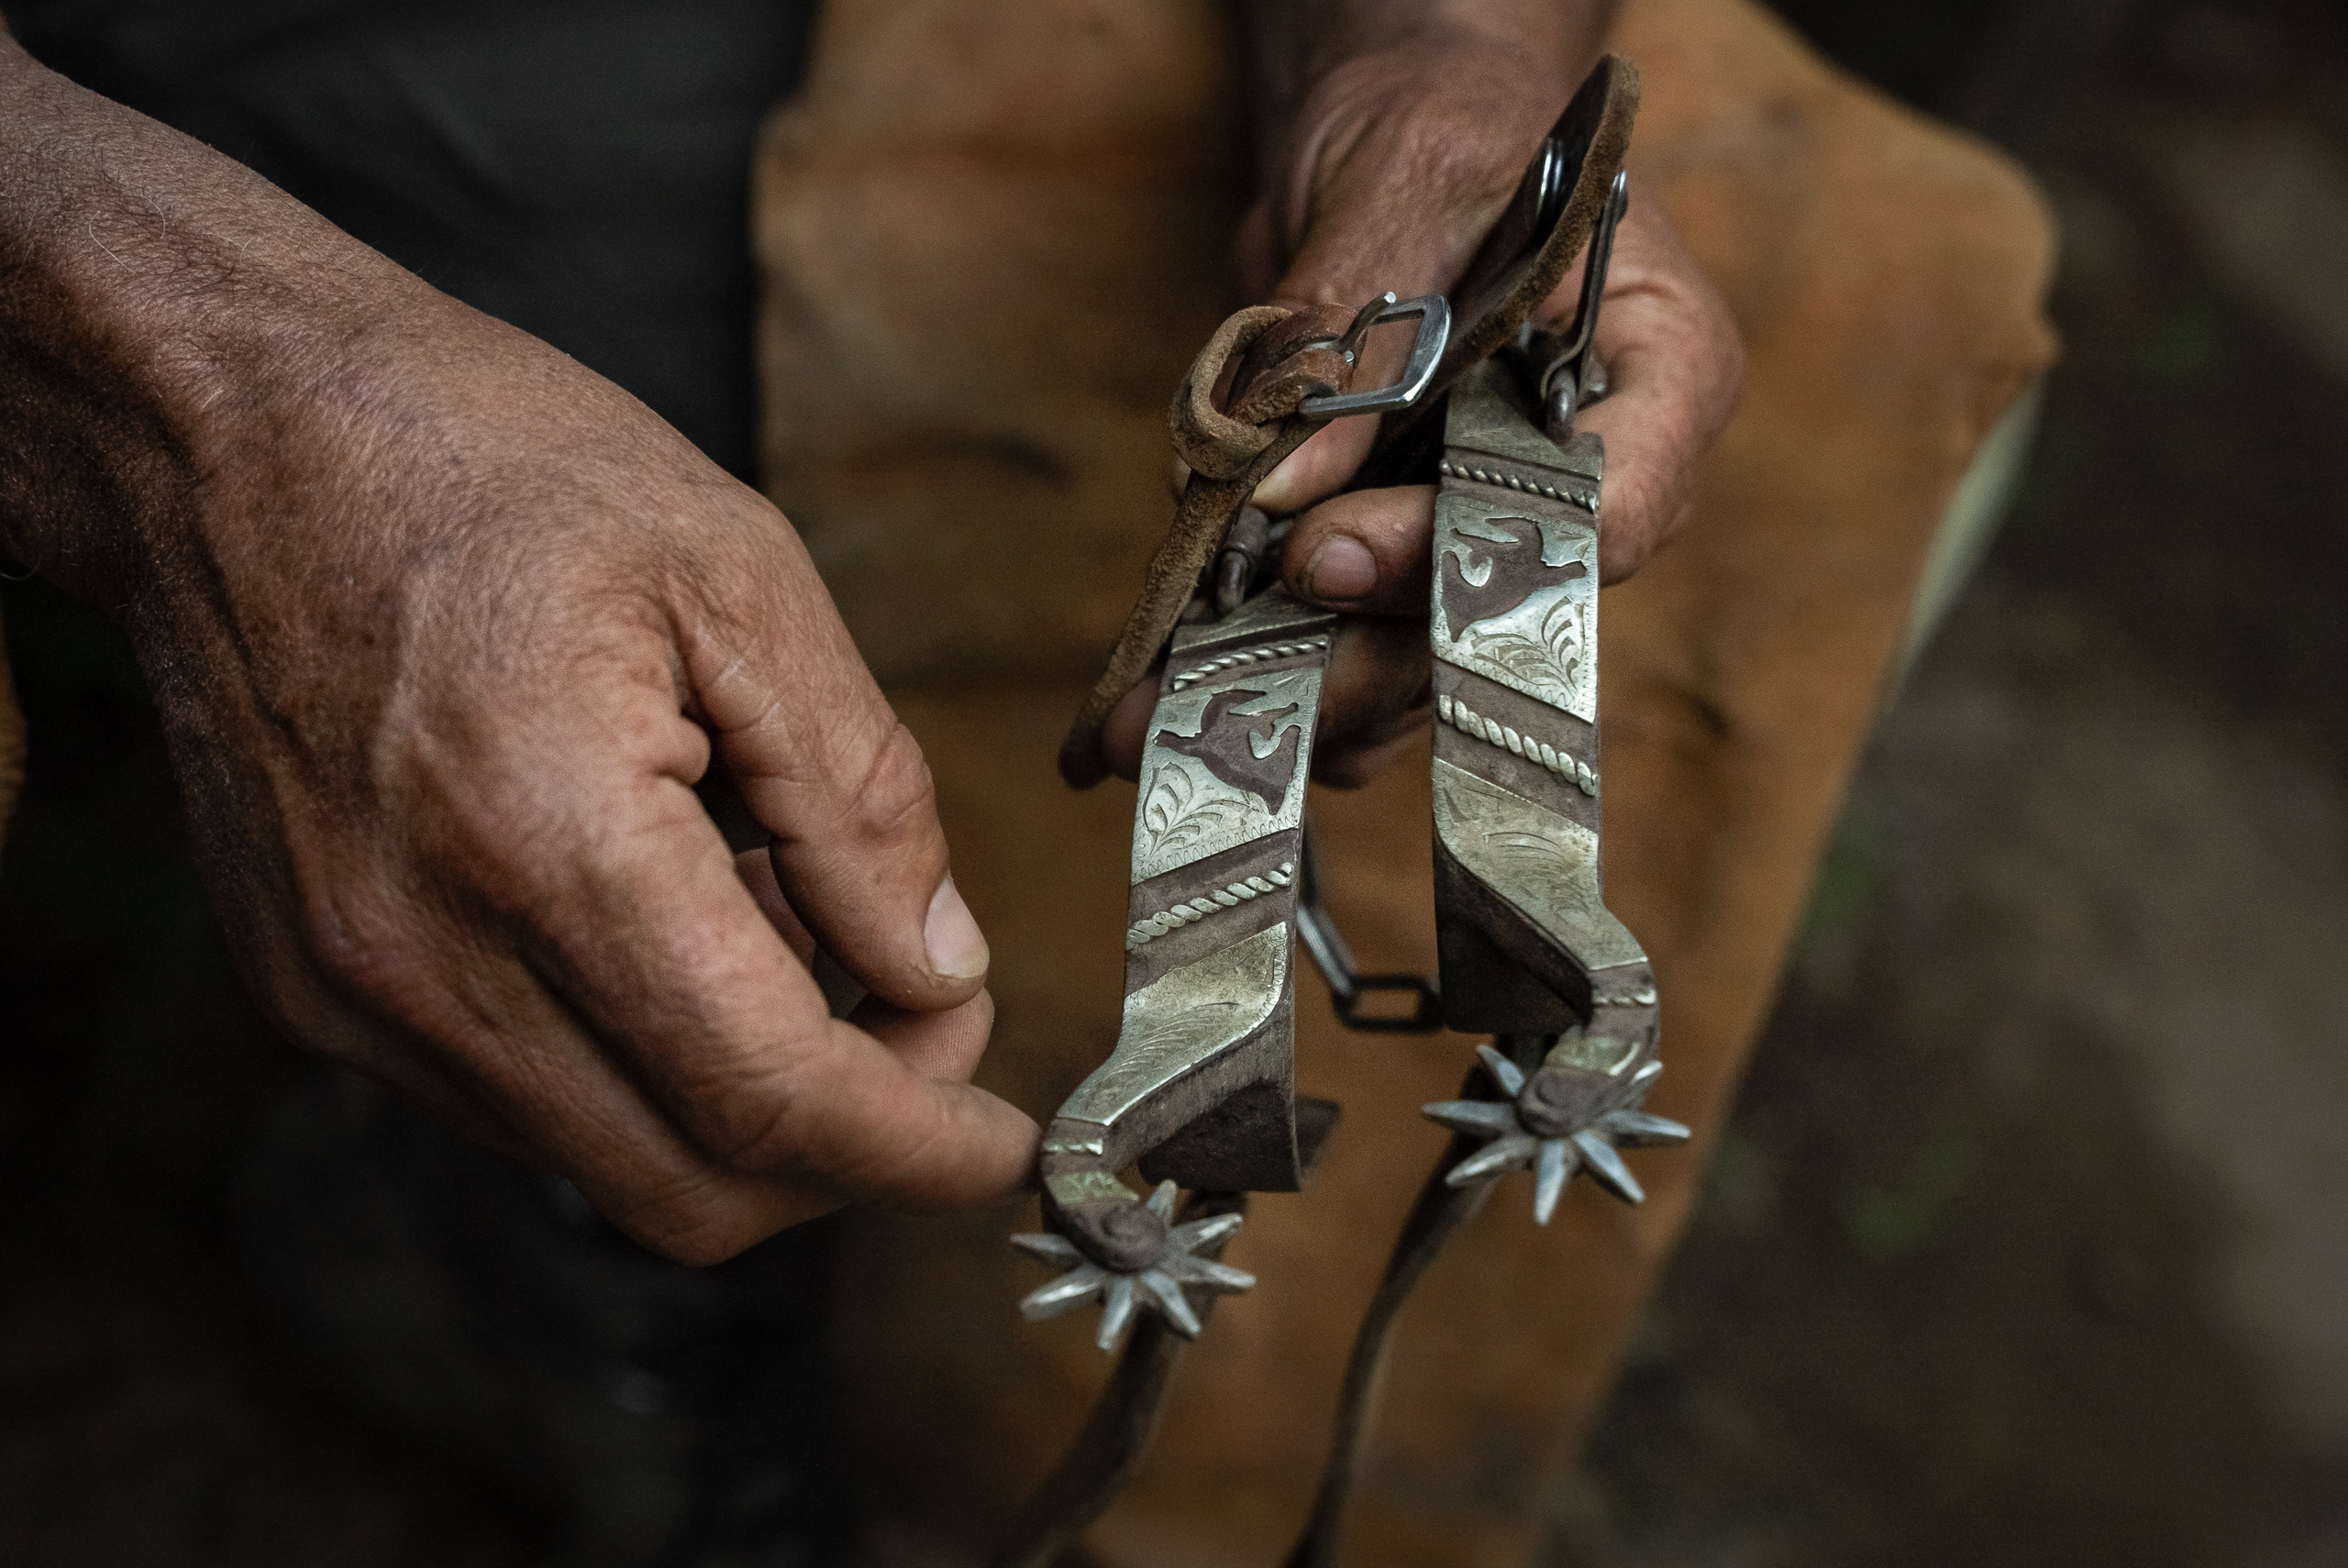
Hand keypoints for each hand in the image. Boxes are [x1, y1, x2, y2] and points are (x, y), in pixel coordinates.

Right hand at [0, 47, 1036, 1263]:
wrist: (227, 434)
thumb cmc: (484, 462)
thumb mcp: (738, 576)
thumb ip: (860, 797)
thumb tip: (943, 968)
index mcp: (548, 839)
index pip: (770, 1096)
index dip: (915, 1147)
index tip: (1003, 1142)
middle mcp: (427, 960)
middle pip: (693, 1189)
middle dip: (846, 1145)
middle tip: (926, 1015)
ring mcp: (352, 993)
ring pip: (609, 1164)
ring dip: (743, 1099)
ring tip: (782, 916)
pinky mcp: (316, 992)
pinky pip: (522, 1103)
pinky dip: (639, 1062)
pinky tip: (673, 919)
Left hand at [1127, 21, 1744, 787]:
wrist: (1395, 148)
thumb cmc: (1441, 126)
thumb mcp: (1403, 185)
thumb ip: (1356, 328)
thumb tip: (1287, 487)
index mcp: (1659, 375)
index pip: (1608, 516)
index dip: (1467, 557)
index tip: (1325, 554)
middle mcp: (1596, 482)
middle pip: (1492, 623)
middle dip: (1349, 665)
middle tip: (1215, 685)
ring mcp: (1500, 536)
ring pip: (1417, 670)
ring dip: (1289, 696)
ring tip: (1150, 720)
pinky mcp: (1410, 564)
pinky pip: (1353, 652)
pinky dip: (1263, 672)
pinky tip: (1162, 687)